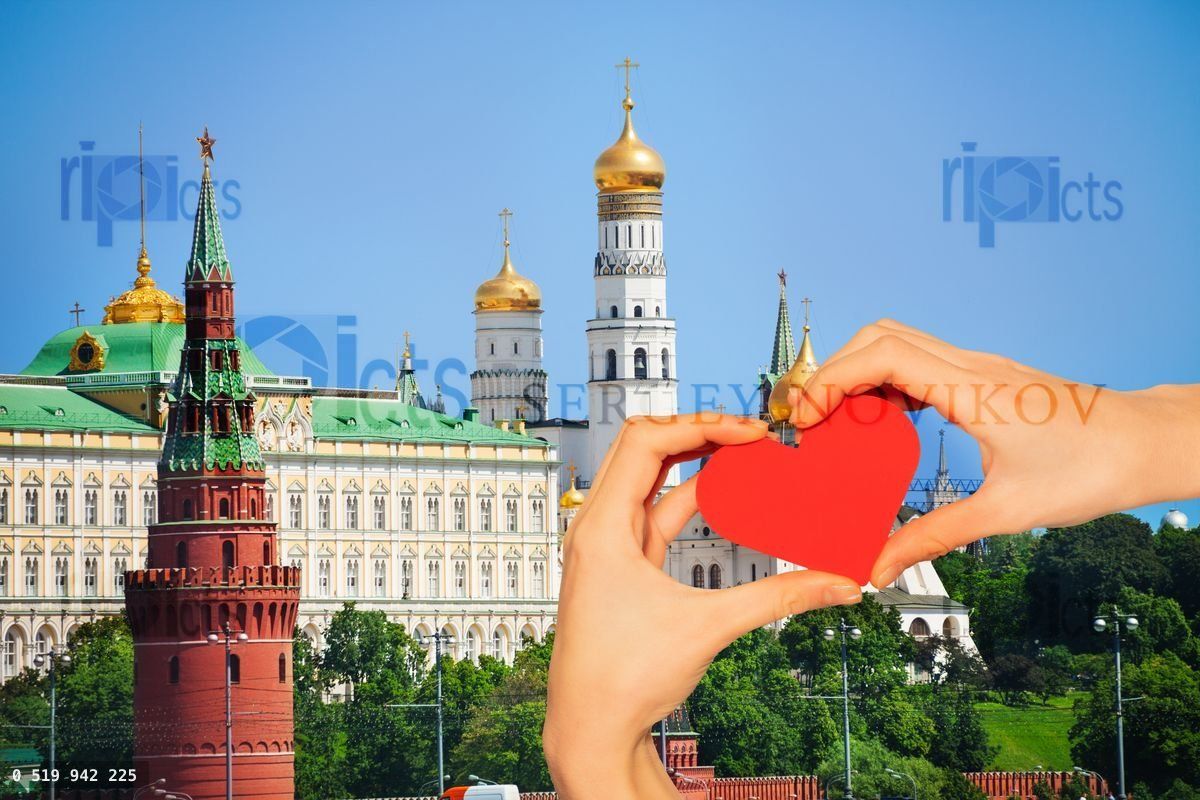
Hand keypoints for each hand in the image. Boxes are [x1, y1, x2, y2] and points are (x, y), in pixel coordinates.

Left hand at [544, 413, 863, 799]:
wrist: (590, 730)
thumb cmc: (623, 681)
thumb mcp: (709, 628)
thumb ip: (779, 598)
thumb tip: (839, 582)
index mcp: (601, 527)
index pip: (646, 442)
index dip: (701, 427)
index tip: (750, 431)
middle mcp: (596, 528)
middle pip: (643, 448)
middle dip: (697, 432)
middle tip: (749, 430)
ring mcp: (606, 546)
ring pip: (649, 480)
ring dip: (694, 462)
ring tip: (744, 452)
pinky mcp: (622, 566)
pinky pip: (655, 513)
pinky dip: (689, 497)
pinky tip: (725, 493)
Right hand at [788, 319, 1199, 586]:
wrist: (1146, 445)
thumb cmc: (1092, 470)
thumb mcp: (1005, 513)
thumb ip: (932, 537)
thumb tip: (877, 566)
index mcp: (973, 389)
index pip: (882, 356)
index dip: (832, 380)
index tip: (807, 418)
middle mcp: (972, 366)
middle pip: (878, 336)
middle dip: (833, 370)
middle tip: (810, 419)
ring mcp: (978, 366)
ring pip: (897, 341)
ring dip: (858, 372)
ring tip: (839, 422)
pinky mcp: (984, 376)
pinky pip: (920, 360)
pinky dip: (887, 379)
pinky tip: (884, 422)